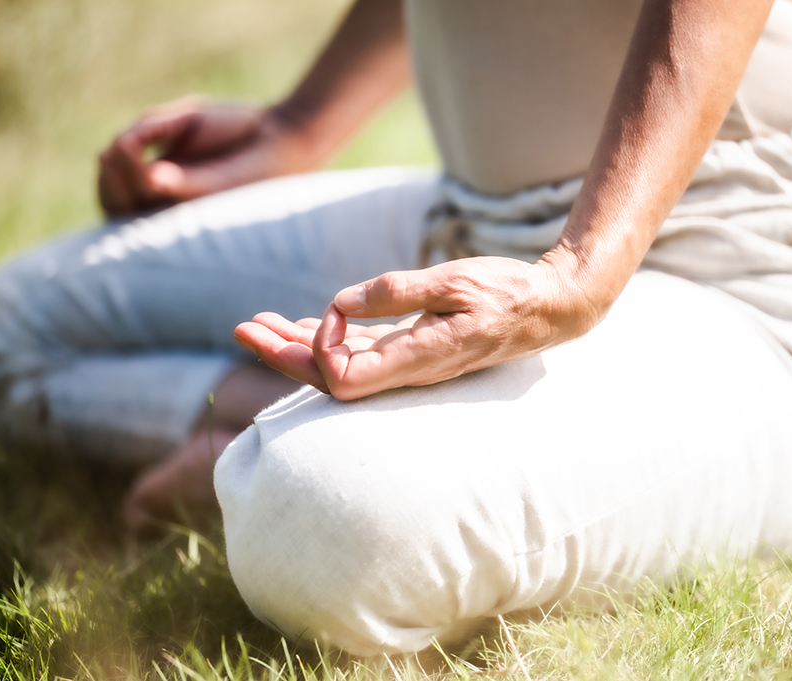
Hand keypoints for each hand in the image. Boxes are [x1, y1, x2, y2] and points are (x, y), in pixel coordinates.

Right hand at [97, 97, 309, 216]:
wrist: (278, 133)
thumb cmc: (234, 127)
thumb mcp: (180, 122)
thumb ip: (146, 132)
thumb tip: (114, 149)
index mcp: (168, 190)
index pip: (120, 201)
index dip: (107, 179)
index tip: (108, 151)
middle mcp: (175, 208)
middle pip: (116, 210)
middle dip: (107, 181)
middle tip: (111, 152)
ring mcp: (186, 209)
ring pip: (130, 211)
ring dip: (116, 179)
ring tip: (120, 149)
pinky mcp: (202, 202)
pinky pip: (159, 197)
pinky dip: (139, 175)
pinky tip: (144, 159)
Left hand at [233, 254, 597, 399]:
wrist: (549, 309)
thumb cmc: (507, 293)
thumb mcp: (454, 281)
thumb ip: (396, 292)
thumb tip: (338, 304)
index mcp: (417, 360)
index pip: (344, 380)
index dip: (320, 351)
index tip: (330, 311)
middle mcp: (407, 373)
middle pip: (329, 379)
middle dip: (282, 353)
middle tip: (242, 329)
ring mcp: (409, 365)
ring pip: (340, 367)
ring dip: (295, 346)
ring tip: (255, 324)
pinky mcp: (413, 352)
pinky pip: (360, 355)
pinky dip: (326, 339)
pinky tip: (299, 324)